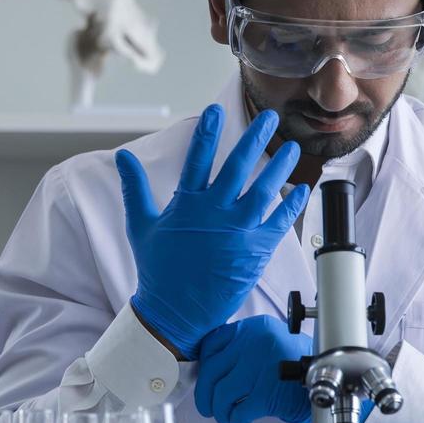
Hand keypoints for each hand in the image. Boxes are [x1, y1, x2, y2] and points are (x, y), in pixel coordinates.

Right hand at [116, 105, 309, 358]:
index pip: (197, 159)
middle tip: (270, 119)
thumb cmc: (158, 270)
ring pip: (264, 191)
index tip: (216, 109)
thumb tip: (122, 157)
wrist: (175, 313)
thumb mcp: (140, 225)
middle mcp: (214, 213)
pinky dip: (291, 205)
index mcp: (187, 204)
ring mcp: (237, 232)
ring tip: (292, 148)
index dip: (207, 132)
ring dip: (279, 167)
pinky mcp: (254, 251)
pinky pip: (278, 222)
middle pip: (238, 167)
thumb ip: (134, 188)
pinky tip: (301, 189)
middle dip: (254, 139)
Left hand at [195, 315, 311, 422]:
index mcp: (255, 328)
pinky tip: (240, 418)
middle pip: (212, 370)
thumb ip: (244, 347)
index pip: (212, 343)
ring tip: (225, 415)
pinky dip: (235, 418)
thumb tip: (214, 367)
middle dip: (205, 393)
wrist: (328, 382)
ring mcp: (260, 368)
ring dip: (219, 409)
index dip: (204, 365)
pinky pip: (238, 409)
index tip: (205, 378)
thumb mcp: (270, 342)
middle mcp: (256, 343)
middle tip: (208, 405)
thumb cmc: (298, 366)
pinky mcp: (266, 393)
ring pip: (221, 392)